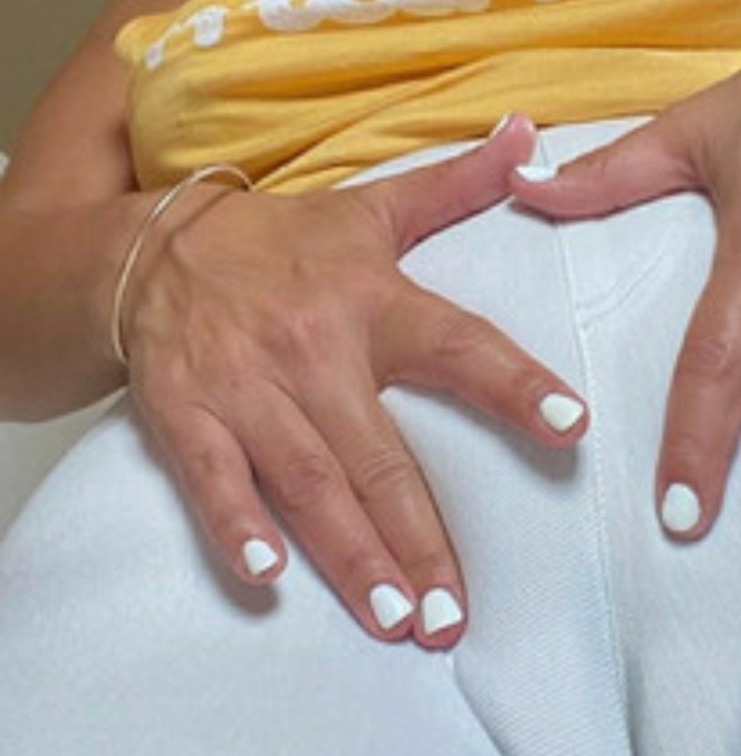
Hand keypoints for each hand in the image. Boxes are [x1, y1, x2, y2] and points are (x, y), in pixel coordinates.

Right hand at [121, 115, 586, 648]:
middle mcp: (313, 348)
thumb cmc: (282, 242)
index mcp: (370, 300)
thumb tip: (534, 135)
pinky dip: (238, 529)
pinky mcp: (188, 417)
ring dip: (350, 556)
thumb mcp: (371, 208)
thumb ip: (457, 184)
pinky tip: (269, 582)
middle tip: (456, 613)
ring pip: (306, 481)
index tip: (569, 427)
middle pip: (376, 451)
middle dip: (418, 535)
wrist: (156, 250)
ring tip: (397, 621)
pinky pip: (214, 481)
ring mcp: (247, 388)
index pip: (456, 344)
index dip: (513, 384)